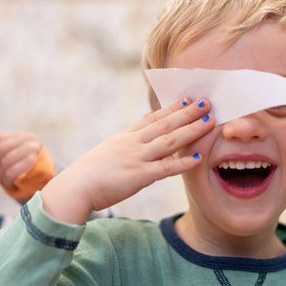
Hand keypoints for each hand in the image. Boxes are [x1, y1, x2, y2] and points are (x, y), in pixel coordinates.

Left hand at [0, 132, 42, 188]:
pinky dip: (6, 179)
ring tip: (1, 179)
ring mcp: (32, 149)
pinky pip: (12, 172)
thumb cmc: (19, 166)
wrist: (40, 180)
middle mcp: (27, 138)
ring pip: (5, 161)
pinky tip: (8, 182)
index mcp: (17, 135)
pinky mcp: (34, 163)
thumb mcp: (7, 154)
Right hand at [40, 98, 214, 224]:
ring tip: (210, 122)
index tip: (187, 98)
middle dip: (188, 112)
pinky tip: (199, 158)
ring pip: (169, 141)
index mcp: (126, 137)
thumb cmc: (89, 174)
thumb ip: (128, 140)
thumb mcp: (109, 151)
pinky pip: (165, 168)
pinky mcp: (139, 176)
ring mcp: (137, 158)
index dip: (172, 108)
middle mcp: (133, 143)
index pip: (153, 118)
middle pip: (165, 124)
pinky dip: (183, 163)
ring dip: (191, 130)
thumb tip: (142, 126)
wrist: (75, 188)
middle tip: (207, 102)